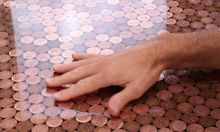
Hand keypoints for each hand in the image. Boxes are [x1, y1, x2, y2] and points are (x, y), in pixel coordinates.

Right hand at [46, 41, 164, 115]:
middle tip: (48, 82)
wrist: (153, 52)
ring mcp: (104, 59)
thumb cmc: (146, 71)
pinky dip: (81, 56)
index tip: (55, 96)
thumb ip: (121, 99)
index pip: (84, 86)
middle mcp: (102, 66)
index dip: (69, 92)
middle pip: (78, 73)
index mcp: (107, 75)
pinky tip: (74, 55)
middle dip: (62, 79)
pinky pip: (91, 56)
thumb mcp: (137, 88)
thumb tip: (110, 112)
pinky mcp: (108, 55)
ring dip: (67, 67)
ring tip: (55, 68)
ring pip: (81, 63)